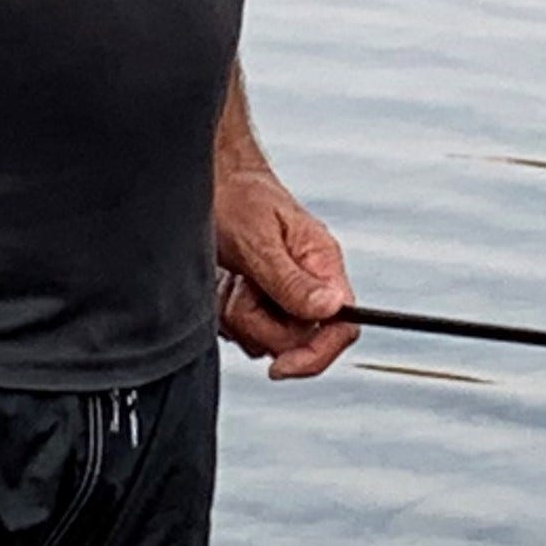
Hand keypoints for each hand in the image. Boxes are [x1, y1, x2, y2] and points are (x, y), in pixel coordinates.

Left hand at [215, 163, 356, 381]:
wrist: (203, 179)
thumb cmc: (236, 195)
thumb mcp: (259, 241)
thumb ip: (292, 281)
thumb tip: (332, 310)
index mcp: (321, 262)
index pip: (342, 325)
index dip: (316, 354)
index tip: (282, 366)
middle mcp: (306, 281)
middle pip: (295, 340)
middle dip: (259, 323)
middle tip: (242, 286)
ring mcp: (279, 293)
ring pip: (263, 339)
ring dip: (237, 315)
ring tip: (230, 277)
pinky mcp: (254, 301)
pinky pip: (241, 331)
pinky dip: (223, 313)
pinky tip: (221, 282)